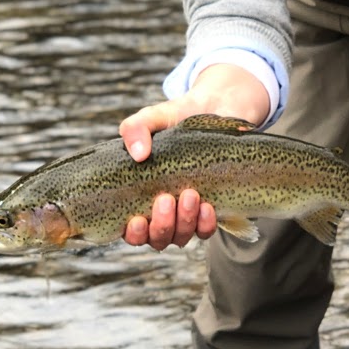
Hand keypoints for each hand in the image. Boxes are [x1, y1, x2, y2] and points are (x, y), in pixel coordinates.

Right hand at [118, 63, 270, 251]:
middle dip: (161, 225)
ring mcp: (186, 214)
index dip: (133, 233)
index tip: (136, 219)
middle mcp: (161, 212)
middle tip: (166, 198)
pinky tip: (207, 205)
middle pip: (157, 239)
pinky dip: (205, 223)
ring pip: (181, 237)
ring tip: (190, 195)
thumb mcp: (152, 118)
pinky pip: (206, 230)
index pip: (131, 231)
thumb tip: (138, 154)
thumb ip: (135, 129)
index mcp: (139, 197)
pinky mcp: (211, 210)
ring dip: (184, 222)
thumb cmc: (176, 118)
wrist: (217, 110)